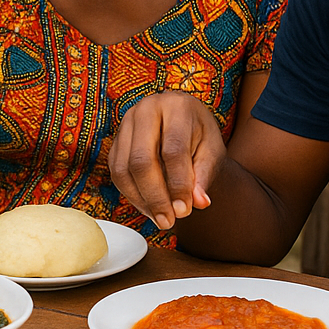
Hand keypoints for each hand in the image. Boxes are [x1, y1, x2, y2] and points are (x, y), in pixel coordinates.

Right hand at [108, 91, 225, 230]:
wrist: (184, 120)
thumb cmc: (200, 135)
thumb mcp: (212, 152)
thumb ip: (204, 176)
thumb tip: (198, 203)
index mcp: (176, 107)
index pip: (173, 151)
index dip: (178, 184)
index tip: (184, 210)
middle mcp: (146, 109)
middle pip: (141, 160)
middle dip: (155, 196)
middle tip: (168, 221)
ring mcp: (127, 123)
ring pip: (123, 168)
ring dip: (141, 199)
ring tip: (159, 218)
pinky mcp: (116, 139)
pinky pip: (116, 172)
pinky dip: (131, 194)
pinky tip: (148, 207)